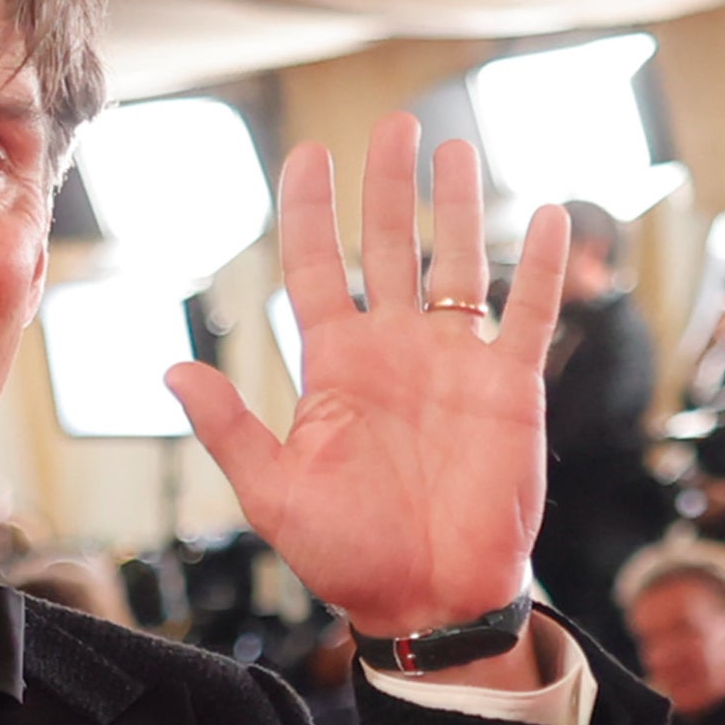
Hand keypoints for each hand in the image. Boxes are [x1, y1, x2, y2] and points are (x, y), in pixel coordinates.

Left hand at [166, 114, 570, 640]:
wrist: (425, 597)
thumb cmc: (346, 553)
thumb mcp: (274, 491)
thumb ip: (230, 427)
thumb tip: (171, 371)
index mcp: (333, 370)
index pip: (314, 270)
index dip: (309, 213)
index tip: (306, 154)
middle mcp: (391, 353)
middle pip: (387, 249)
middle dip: (386, 188)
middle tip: (391, 126)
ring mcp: (452, 363)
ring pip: (457, 263)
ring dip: (458, 207)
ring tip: (455, 148)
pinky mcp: (509, 386)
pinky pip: (528, 313)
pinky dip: (543, 266)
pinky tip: (553, 214)